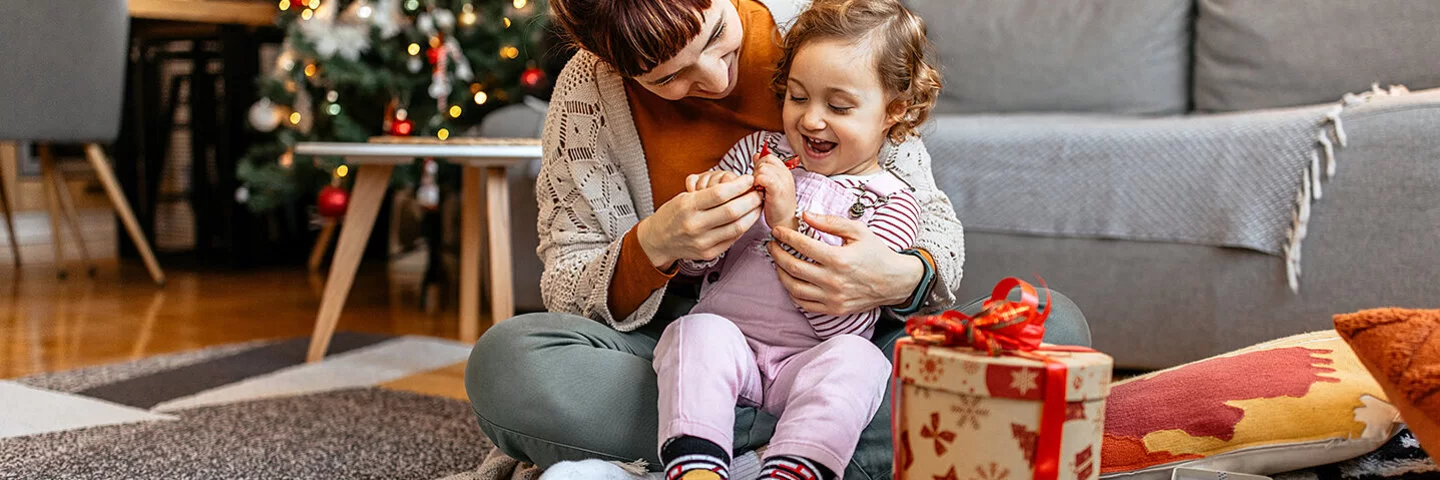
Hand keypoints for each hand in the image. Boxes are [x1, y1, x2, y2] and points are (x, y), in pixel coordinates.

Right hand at [637, 175, 762, 268]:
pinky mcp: (709, 253)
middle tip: (759, 191)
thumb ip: (710, 193)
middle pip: (732, 211)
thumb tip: (739, 185)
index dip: (739, 185)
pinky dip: (744, 226)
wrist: (659, 240)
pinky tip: (748, 218)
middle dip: (751, 199)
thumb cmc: (674, 214)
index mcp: (688, 206)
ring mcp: (703, 242)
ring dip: (752, 214)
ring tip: (758, 205)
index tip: (749, 179)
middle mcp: (695, 225)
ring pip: (737, 227)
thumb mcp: (686, 197)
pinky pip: (733, 238)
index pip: (720, 194)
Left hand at [752, 154, 796, 229]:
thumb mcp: (770, 184)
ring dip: (756, 178)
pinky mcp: (778, 189)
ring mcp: (783, 181)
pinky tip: (759, 192)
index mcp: (784, 171)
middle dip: (756, 171)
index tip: (759, 179)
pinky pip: (762, 177)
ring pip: (762, 168)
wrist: (785, 223)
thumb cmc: (776, 206)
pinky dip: (757, 184)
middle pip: (764, 160)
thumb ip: (764, 169)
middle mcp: (786, 173)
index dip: (759, 165)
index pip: (768, 156)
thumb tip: (756, 155)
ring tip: (759, 190)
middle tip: (758, 185)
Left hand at [766, 212, 923, 314]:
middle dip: (777, 253)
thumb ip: (830, 222)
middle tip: (772, 245)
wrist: (895, 282)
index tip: (777, 231)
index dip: (785, 236)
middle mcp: (833, 281)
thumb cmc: (877, 253)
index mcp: (839, 259)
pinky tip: (791, 280)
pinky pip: (804, 303)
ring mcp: (832, 298)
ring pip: (794, 288)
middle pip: (793, 267)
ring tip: (778, 261)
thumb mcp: (858, 231)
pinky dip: (792, 292)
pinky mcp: (833, 309)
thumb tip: (805, 215)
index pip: (802, 245)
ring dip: (780, 273)